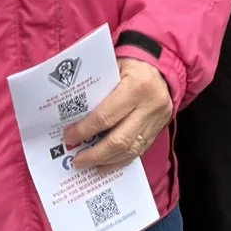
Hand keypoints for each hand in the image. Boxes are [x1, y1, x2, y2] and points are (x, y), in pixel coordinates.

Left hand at [62, 56, 174, 172]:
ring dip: (107, 161)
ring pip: (131, 150)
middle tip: (77, 160)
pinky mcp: (160, 129)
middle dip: (95, 154)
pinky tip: (105, 164)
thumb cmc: (130, 65)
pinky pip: (139, 151)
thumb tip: (70, 115)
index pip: (106, 116)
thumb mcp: (113, 67)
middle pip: (119, 140)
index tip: (68, 137)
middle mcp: (150, 106)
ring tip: (88, 165)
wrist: (162, 67)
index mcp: (136, 86)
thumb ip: (96, 89)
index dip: (85, 130)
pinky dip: (120, 160)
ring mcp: (157, 120)